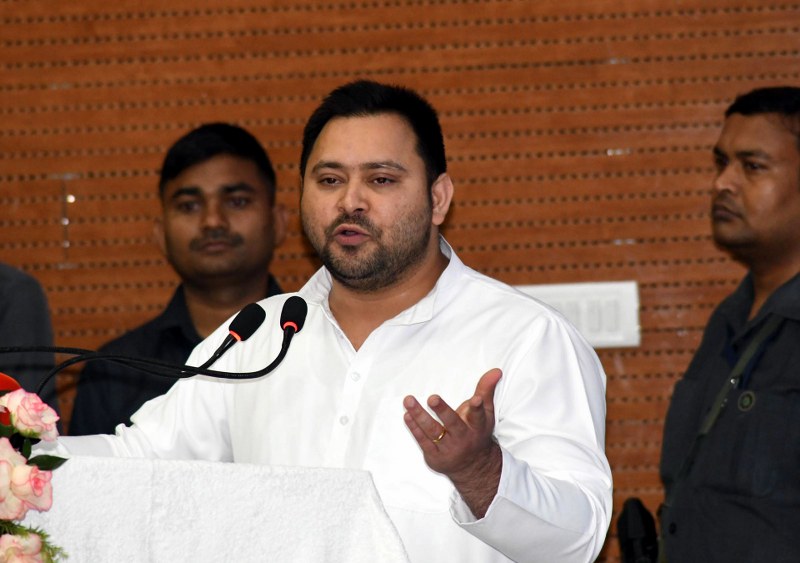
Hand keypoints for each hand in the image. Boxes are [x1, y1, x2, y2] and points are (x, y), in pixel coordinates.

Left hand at [403, 368, 502, 516]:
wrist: (474, 467)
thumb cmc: (477, 433)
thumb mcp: (485, 413)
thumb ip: (486, 390)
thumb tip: (496, 370)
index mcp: (477, 426)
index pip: (478, 416)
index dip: (476, 408)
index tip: (475, 400)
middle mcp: (463, 438)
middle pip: (452, 423)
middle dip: (442, 411)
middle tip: (432, 398)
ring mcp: (448, 448)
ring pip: (433, 431)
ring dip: (419, 415)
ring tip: (408, 400)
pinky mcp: (435, 457)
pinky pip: (423, 441)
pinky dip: (414, 428)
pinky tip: (407, 415)